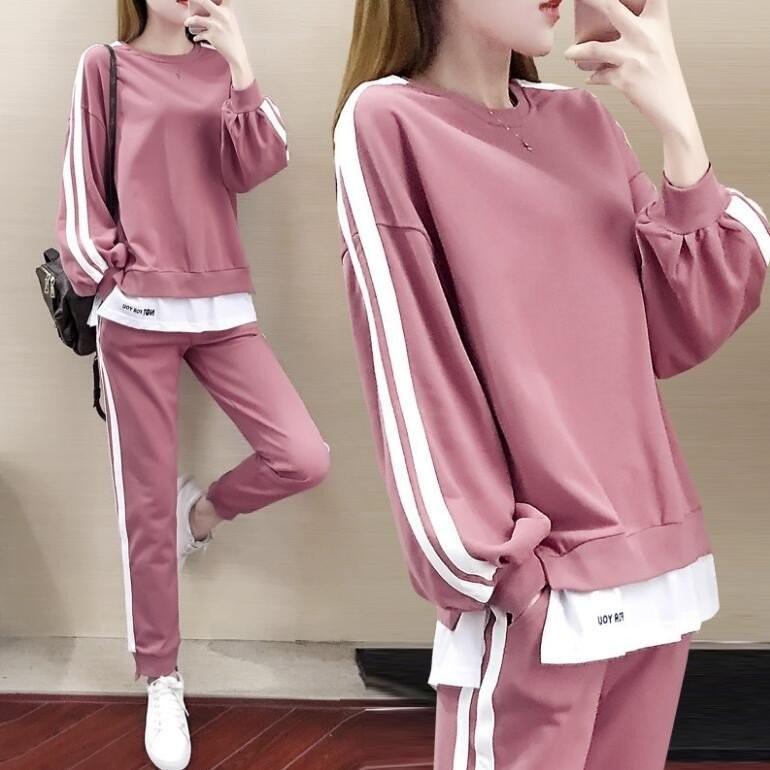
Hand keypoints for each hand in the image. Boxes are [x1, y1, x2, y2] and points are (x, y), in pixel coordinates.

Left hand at [185, 0, 249, 71]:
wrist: (236, 52)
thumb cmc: (231, 34)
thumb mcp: (230, 18)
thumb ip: (222, 8)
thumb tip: (206, 3)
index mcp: (228, 9)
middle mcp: (222, 15)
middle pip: (203, 1)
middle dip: (194, 0)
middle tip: (189, 0)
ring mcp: (217, 26)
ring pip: (196, 19)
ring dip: (189, 21)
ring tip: (187, 22)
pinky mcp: (212, 36)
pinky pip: (199, 34)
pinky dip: (196, 37)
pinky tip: (196, 38)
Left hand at [563, 0, 693, 136]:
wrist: (671, 105)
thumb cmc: (664, 72)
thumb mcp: (659, 40)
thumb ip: (639, 26)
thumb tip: (613, 16)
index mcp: (658, 21)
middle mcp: (646, 35)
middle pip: (611, 7)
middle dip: (591, 0)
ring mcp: (634, 57)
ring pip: (595, 49)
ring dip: (576, 51)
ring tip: (569, 53)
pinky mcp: (625, 79)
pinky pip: (599, 75)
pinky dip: (594, 76)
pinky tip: (591, 76)